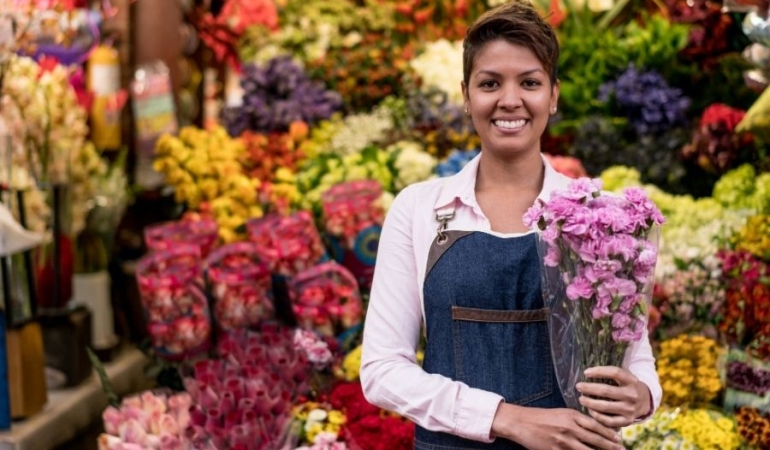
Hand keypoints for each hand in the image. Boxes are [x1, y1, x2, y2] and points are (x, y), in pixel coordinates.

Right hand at [492, 403, 623, 449]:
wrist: (520, 422)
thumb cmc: (540, 417)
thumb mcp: (560, 413)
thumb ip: (576, 420)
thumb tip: (593, 429)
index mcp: (572, 415)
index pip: (596, 425)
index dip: (609, 434)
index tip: (619, 439)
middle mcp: (570, 428)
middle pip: (596, 440)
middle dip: (611, 447)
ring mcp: (563, 441)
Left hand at [576, 366, 651, 428]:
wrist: (645, 402)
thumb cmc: (627, 386)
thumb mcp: (625, 377)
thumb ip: (611, 374)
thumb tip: (587, 372)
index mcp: (632, 381)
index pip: (615, 372)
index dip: (599, 371)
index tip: (585, 373)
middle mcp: (633, 395)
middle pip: (606, 391)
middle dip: (589, 388)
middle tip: (578, 386)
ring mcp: (630, 409)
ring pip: (605, 406)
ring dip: (590, 402)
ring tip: (581, 399)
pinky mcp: (627, 421)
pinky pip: (609, 420)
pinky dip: (597, 416)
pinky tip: (590, 410)